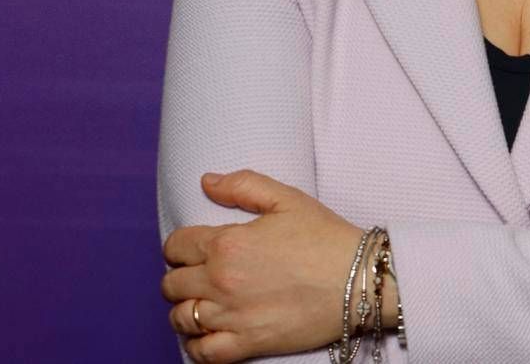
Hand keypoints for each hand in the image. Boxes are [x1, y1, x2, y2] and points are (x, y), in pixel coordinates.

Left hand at [160, 169, 372, 362]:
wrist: (358, 280)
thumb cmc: (324, 236)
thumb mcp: (287, 198)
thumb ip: (243, 185)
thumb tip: (206, 181)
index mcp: (228, 243)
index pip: (176, 245)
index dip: (180, 244)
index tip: (193, 246)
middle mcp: (221, 282)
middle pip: (171, 283)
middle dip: (180, 274)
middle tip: (199, 271)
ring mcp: (231, 318)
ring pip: (180, 318)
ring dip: (185, 307)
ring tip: (202, 300)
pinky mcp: (245, 345)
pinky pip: (201, 353)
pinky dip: (196, 343)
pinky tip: (206, 331)